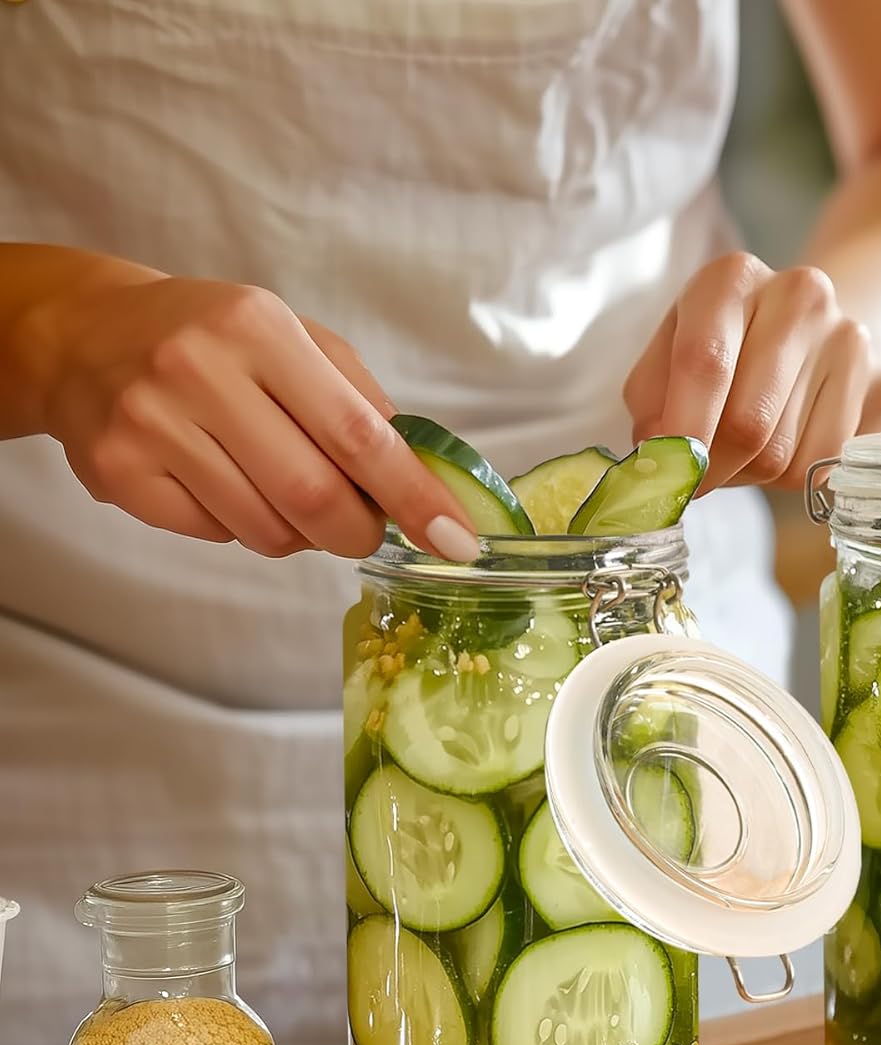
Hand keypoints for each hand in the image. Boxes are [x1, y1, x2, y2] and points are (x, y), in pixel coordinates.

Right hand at [36, 273, 480, 559]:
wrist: (84, 335)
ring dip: (302, 533)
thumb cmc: (214, 341)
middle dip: (359, 532)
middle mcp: (200, 370)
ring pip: (269, 530)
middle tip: (364, 527)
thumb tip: (426, 482)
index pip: (360, 435)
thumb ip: (363, 404)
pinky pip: (219, 536)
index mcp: (259, 329)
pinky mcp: (120, 474)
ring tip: (283, 490)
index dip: (416, 499)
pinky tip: (226, 483)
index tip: (458, 541)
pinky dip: (245, 528)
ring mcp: (152, 424)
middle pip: (316, 498)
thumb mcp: (296, 341)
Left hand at [624, 253, 880, 493]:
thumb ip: (652, 400)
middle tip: (700, 478)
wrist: (818, 332)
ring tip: (750, 448)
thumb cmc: (731, 349)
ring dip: (755, 475)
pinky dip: (799, 477)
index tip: (669, 475)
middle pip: (748, 425)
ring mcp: (852, 341)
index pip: (704, 363)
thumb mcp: (672, 352)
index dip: (681, 436)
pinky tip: (793, 442)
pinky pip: (828, 467)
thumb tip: (662, 460)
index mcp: (734, 278)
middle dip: (714, 469)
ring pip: (787, 458)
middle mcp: (801, 296)